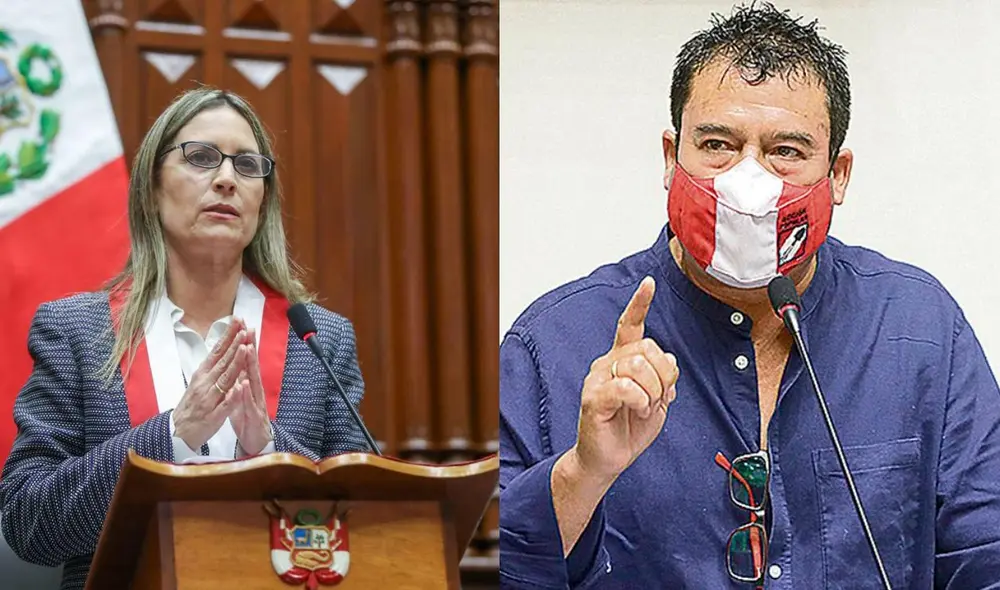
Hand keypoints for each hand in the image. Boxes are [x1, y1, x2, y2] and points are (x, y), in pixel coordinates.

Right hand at [173, 319, 247, 450]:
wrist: (178, 432)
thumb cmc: (192, 405)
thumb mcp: (200, 382)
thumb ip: (213, 366)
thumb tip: (223, 348)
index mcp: (203, 374)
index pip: (218, 351)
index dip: (228, 336)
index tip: (237, 321)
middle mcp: (205, 384)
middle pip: (223, 361)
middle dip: (235, 345)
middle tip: (245, 329)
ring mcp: (210, 399)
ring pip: (225, 379)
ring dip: (235, 364)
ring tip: (245, 349)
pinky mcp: (214, 416)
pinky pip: (225, 405)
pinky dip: (232, 396)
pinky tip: (240, 387)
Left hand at [230, 328, 273, 455]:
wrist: (256, 444)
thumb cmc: (247, 419)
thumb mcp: (242, 396)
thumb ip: (241, 380)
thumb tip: (238, 364)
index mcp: (249, 384)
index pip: (246, 360)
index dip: (244, 343)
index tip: (242, 326)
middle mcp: (255, 390)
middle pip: (252, 365)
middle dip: (250, 347)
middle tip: (249, 328)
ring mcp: (256, 402)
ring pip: (253, 381)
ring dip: (250, 365)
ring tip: (248, 348)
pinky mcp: (254, 416)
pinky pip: (249, 403)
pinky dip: (246, 393)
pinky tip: (244, 383)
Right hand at [570, 276, 678, 483]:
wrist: (607, 460)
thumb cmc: (628, 429)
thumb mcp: (658, 401)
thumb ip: (664, 379)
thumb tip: (669, 361)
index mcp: (622, 360)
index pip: (630, 325)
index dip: (640, 304)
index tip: (649, 284)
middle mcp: (607, 363)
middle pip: (647, 348)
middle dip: (664, 374)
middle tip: (659, 397)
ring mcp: (598, 379)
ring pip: (638, 365)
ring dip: (652, 390)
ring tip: (645, 406)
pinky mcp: (594, 397)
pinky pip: (626, 387)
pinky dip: (641, 401)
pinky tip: (637, 410)